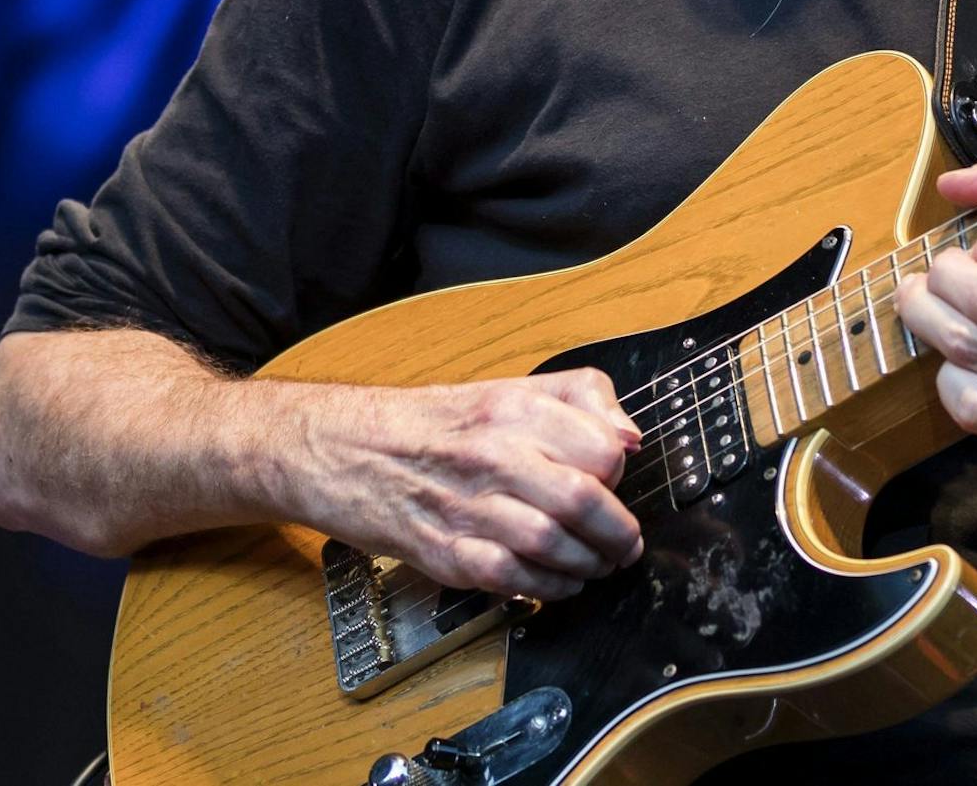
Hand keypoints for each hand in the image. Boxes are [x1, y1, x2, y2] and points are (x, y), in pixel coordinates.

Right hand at [283, 368, 645, 601]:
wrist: (346, 449)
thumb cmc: (434, 425)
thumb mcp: (510, 388)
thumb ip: (581, 399)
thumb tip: (630, 437)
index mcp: (516, 408)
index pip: (603, 448)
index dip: (620, 474)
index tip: (618, 486)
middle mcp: (495, 455)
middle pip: (584, 500)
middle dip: (618, 532)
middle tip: (626, 543)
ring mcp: (468, 506)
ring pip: (552, 544)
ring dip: (589, 564)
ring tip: (599, 565)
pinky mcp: (445, 552)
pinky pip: (512, 579)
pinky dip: (547, 587)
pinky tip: (559, 583)